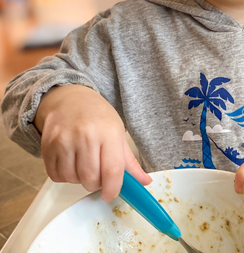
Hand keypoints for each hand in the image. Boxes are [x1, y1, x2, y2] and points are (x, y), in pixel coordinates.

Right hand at [34, 85, 150, 201]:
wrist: (70, 99)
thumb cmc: (98, 117)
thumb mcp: (118, 133)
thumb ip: (130, 162)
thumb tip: (145, 182)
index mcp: (109, 132)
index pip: (112, 170)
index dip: (113, 189)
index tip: (111, 195)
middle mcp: (86, 136)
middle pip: (90, 179)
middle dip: (96, 184)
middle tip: (99, 174)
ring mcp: (64, 141)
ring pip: (72, 179)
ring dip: (79, 179)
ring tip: (84, 164)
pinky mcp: (47, 147)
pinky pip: (56, 176)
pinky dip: (65, 176)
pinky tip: (71, 162)